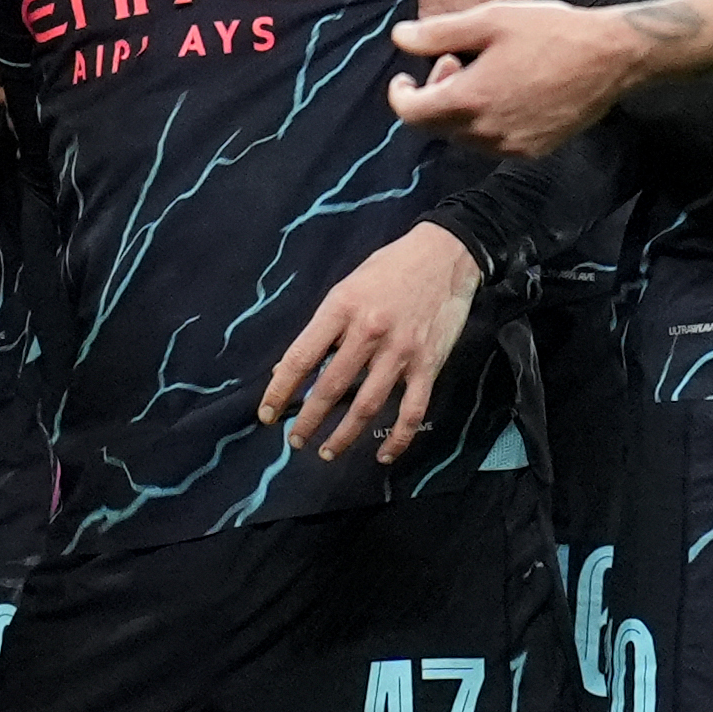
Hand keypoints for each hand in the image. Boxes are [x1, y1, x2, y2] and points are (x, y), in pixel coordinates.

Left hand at [261, 221, 481, 461]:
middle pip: (330, 387)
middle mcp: (369, 332)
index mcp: (341, 308)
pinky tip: (383, 456)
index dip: (279, 390)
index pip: (301, 357)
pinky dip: (398, 439)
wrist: (445, 255)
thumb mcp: (345, 288)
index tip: (267, 413)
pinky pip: (411, 411)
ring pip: (366, 406)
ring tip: (326, 452)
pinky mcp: (428, 365)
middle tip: (294, 439)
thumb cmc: (389, 269)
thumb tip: (288, 367)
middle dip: (308, 420)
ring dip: (344, 435)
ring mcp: (400, 352)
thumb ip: (321, 328)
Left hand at [386, 0, 640, 157]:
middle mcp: (486, 132)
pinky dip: (487, 121)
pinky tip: (509, 91)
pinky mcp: (533, 151)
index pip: (410, 113)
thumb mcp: (489, 21)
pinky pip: (493, 143)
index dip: (400, 95)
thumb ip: (437, 33)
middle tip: (455, 59)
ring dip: (461, 109)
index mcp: (469, 100)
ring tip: (486, 73)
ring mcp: (511, 146)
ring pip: (464, 136)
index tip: (404, 78)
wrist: (610, 57)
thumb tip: (398, 38)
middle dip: (434, 94)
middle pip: (436, 125)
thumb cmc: (550, 32)